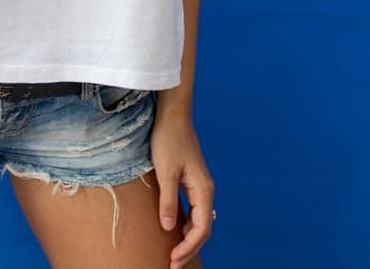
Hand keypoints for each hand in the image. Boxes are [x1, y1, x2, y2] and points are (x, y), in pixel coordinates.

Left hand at [151, 109, 215, 267]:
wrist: (172, 115)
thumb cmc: (168, 139)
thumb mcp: (165, 171)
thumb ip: (168, 200)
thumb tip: (169, 228)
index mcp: (203, 189)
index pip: (201, 228)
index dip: (189, 247)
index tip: (173, 259)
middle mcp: (205, 190)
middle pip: (203, 228)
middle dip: (189, 248)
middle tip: (173, 265)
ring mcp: (199, 186)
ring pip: (198, 220)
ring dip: (188, 239)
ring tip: (174, 254)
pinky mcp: (191, 181)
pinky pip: (193, 210)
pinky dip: (186, 225)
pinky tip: (175, 232)